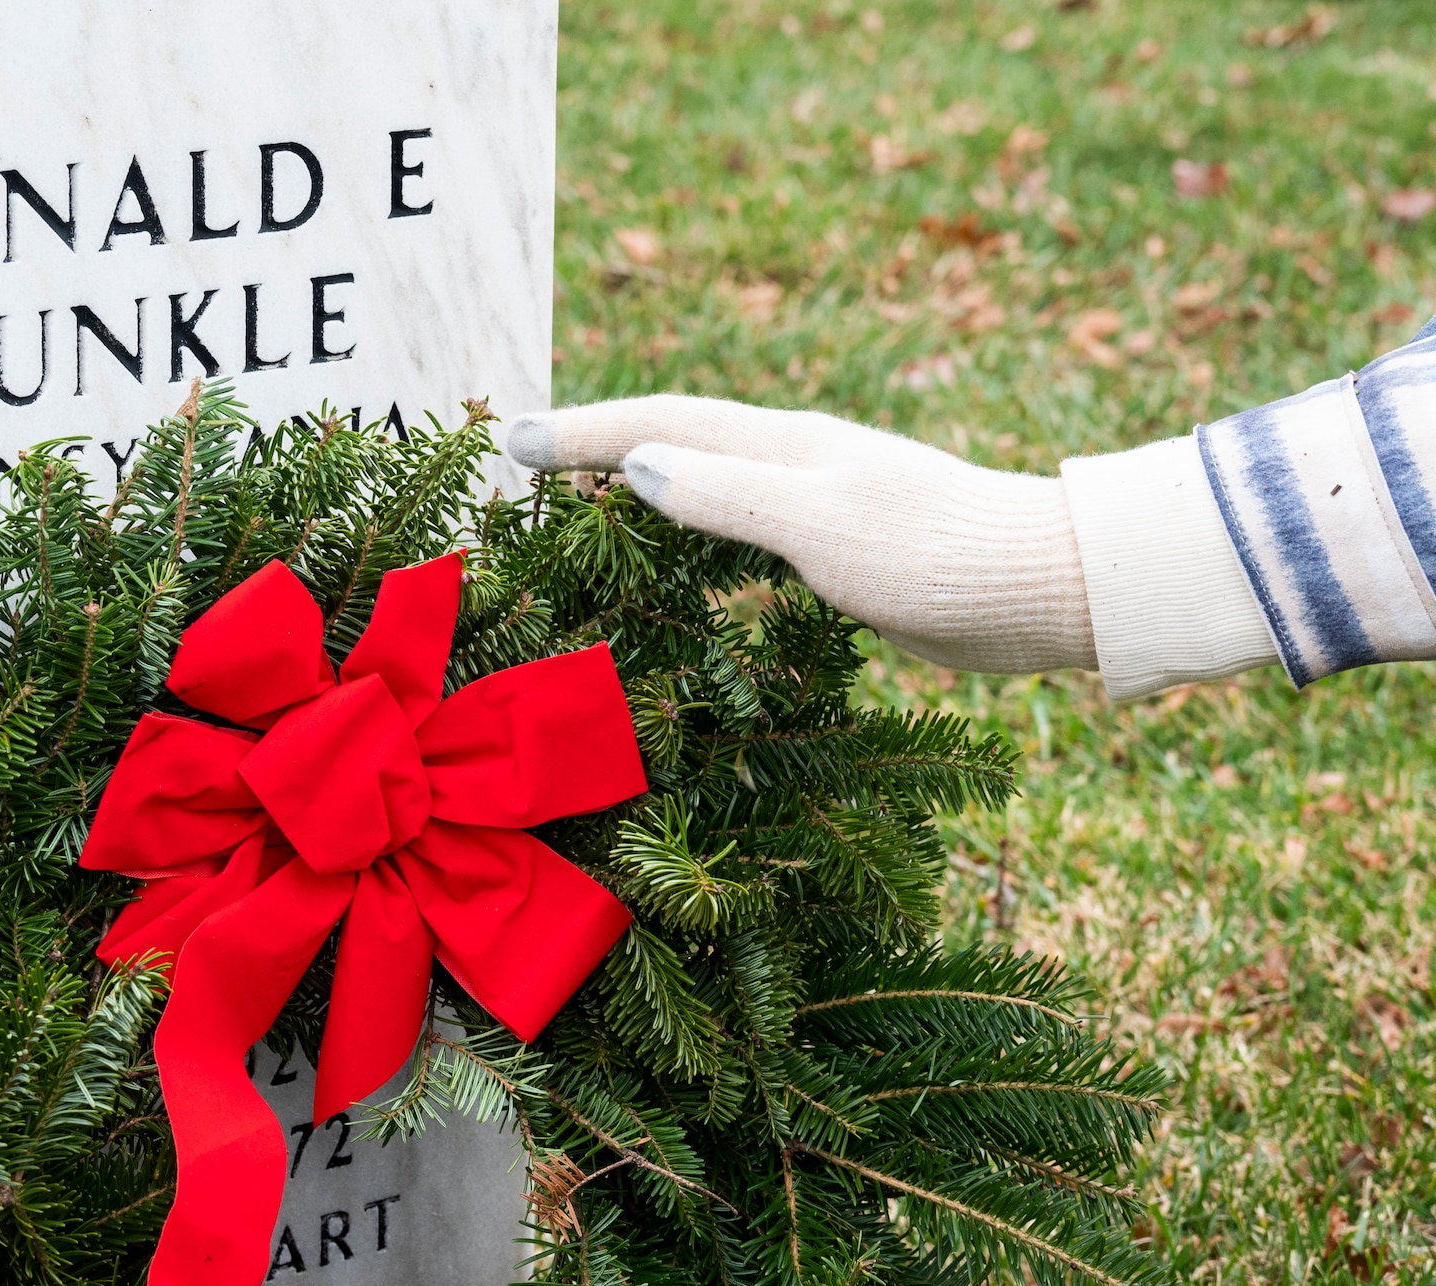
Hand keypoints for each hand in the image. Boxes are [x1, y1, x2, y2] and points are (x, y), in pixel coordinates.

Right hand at [507, 394, 1097, 674]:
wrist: (1046, 588)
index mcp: (784, 446)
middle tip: (526, 456)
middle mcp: (793, 464)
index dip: (581, 432)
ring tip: (583, 501)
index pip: (658, 425)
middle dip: (596, 443)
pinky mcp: (839, 552)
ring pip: (704, 484)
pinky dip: (688, 532)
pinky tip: (682, 559)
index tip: (510, 438)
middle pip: (674, 439)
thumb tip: (635, 466)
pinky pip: (736, 531)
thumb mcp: (820, 526)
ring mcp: (816, 506)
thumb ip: (727, 496)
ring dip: (638, 484)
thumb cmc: (938, 555)